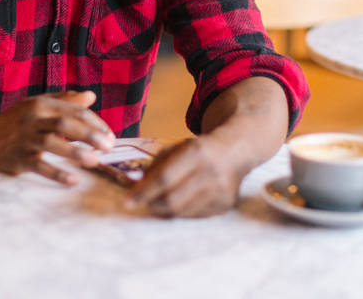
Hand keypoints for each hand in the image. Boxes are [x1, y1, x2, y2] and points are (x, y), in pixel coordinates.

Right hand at [0, 90, 115, 184]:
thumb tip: (91, 96)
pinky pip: (40, 166)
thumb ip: (65, 100)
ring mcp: (25, 139)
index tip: (110, 136)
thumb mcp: (38, 104)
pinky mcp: (19, 159)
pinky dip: (57, 174)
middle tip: (109, 147)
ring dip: (75, 153)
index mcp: (41, 104)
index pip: (74, 111)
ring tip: (95, 161)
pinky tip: (74, 180)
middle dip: (90, 135)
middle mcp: (33, 119)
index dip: (95, 123)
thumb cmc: (16, 119)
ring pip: (52, 144)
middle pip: (65, 124)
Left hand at [125, 136, 243, 217]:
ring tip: (158, 201)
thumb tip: (137, 187)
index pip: (164, 178)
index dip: (144, 192)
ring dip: (165, 209)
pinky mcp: (225, 205)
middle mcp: (211, 172)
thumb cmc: (199, 149)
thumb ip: (157, 164)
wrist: (235, 151)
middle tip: (142, 203)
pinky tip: (178, 202)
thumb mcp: (178, 147)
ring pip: (183, 211)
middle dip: (152, 204)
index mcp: (197, 152)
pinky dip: (181, 212)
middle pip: (173, 199)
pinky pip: (195, 215)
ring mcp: (220, 190)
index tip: (128, 201)